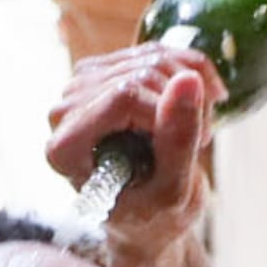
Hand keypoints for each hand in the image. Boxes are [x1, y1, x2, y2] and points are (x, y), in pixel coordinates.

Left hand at [46, 46, 222, 244]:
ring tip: (198, 129)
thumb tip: (188, 80)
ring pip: (155, 58)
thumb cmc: (153, 216)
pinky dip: (192, 71)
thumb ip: (178, 141)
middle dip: (185, 104)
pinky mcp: (107, 69)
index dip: (168, 113)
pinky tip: (202, 99)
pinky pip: (159, 50)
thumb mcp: (173, 192)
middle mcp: (65, 110)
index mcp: (65, 147)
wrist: (147, 215)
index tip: (194, 143)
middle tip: (201, 140)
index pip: (125, 96)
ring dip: (193, 89)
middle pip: (141, 75)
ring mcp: (83, 85)